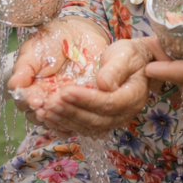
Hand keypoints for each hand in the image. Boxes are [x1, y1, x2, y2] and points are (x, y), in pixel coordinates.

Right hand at [9, 19, 109, 133]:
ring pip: (58, 119)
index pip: (25, 102)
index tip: (35, 101)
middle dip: (45, 114)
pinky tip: (77, 119)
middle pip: (40, 115)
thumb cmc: (52, 39)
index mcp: (32, 88)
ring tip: (63, 113)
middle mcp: (47, 98)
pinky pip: (79, 116)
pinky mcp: (84, 100)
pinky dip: (77, 119)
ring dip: (60, 118)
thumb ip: (24, 67)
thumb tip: (14, 84)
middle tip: (49, 108)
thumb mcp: (34, 49)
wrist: (79, 31)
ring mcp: (65, 101)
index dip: (29, 103)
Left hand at [38, 39, 155, 136]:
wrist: (136, 64)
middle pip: (97, 120)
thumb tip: (103, 84)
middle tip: (51, 103)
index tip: (66, 91)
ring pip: (88, 127)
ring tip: (46, 111)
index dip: (86, 99)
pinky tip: (51, 118)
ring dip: (65, 120)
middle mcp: (124, 114)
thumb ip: (115, 69)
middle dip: (71, 112)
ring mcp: (113, 120)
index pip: (109, 103)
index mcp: (133, 97)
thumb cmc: (131, 56)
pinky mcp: (102, 121)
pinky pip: (84, 127)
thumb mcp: (126, 54)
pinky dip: (66, 124)